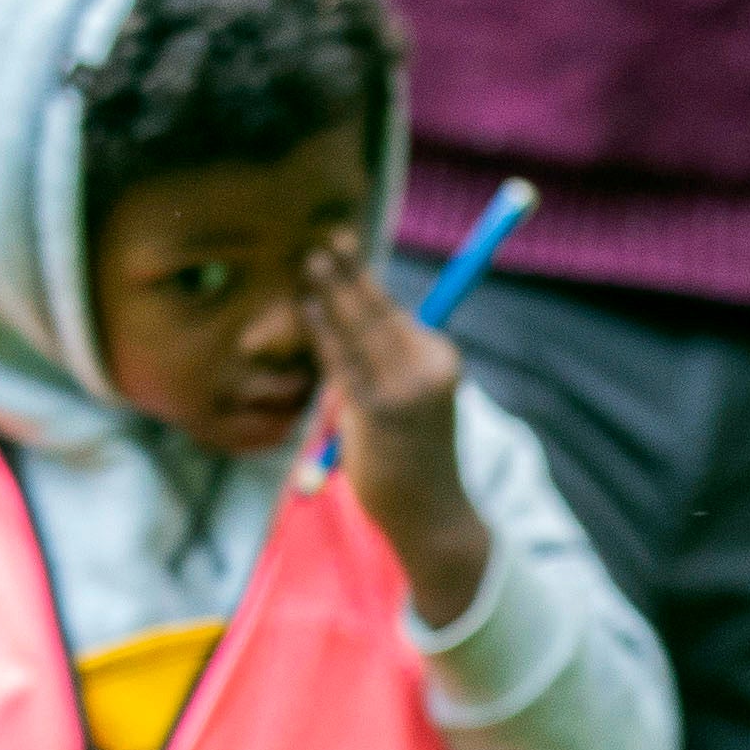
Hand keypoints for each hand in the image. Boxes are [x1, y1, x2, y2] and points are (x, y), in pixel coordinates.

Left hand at [301, 240, 487, 628]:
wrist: (430, 512)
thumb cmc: (412, 455)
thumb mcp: (410, 399)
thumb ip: (385, 362)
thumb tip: (346, 322)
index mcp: (442, 359)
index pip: (397, 311)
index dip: (367, 280)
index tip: (347, 248)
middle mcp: (429, 367)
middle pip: (382, 308)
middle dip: (352, 272)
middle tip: (328, 238)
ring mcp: (405, 388)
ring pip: (361, 328)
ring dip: (333, 292)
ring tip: (312, 263)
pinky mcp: (378, 409)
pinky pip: (344, 360)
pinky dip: (323, 331)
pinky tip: (308, 308)